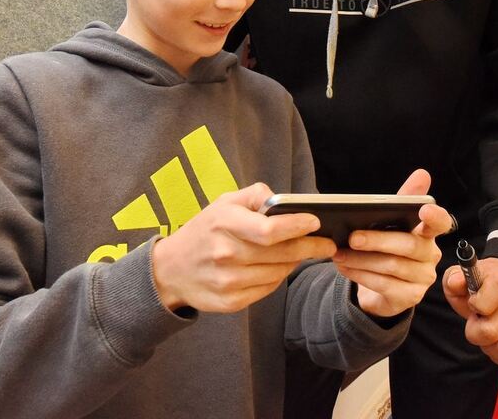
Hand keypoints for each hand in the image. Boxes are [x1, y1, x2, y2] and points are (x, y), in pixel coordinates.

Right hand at [152, 183, 336, 312]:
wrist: (170, 269)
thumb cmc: (204, 230)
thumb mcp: (224, 202)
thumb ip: (255, 195)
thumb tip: (283, 201)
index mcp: (224, 224)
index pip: (270, 229)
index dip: (297, 226)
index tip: (316, 222)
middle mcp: (226, 254)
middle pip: (280, 253)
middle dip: (310, 247)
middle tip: (327, 243)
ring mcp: (228, 281)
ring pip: (278, 272)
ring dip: (296, 262)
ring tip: (306, 252)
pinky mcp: (231, 302)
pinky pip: (268, 288)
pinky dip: (279, 277)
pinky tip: (281, 267)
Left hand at [332, 169, 453, 317]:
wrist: (382, 288)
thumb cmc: (388, 247)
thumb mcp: (392, 222)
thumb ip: (404, 199)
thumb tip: (422, 173)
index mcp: (428, 233)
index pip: (441, 223)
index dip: (435, 217)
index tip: (424, 210)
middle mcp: (431, 255)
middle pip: (407, 246)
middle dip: (377, 241)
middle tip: (352, 237)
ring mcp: (423, 279)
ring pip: (392, 266)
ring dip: (361, 260)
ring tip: (339, 253)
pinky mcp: (410, 298)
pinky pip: (384, 285)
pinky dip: (360, 275)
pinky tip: (344, 268)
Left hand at [443, 257, 497, 368]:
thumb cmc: (478, 286)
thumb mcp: (459, 278)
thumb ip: (453, 280)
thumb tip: (455, 282)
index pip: (484, 305)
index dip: (474, 308)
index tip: (474, 303)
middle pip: (491, 333)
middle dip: (476, 333)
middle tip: (477, 322)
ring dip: (490, 347)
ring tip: (488, 332)